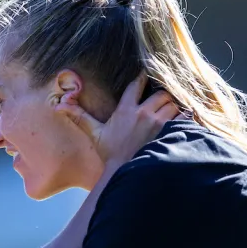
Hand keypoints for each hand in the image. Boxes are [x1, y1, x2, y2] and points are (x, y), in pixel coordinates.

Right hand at [57, 74, 179, 164]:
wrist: (124, 173)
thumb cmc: (110, 154)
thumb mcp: (94, 134)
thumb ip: (80, 117)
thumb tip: (60, 106)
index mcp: (126, 110)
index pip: (137, 84)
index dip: (143, 77)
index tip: (147, 74)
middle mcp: (143, 113)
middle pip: (161, 92)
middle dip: (163, 95)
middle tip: (161, 101)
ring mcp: (158, 123)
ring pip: (173, 103)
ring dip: (173, 106)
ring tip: (171, 112)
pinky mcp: (170, 133)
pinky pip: (185, 117)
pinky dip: (185, 117)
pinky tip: (183, 120)